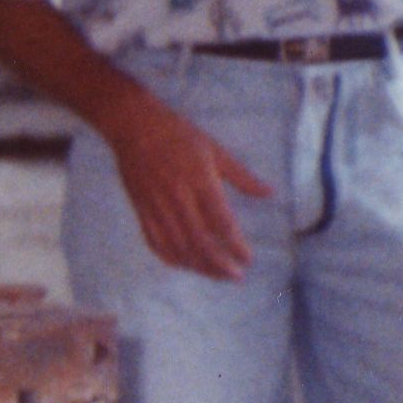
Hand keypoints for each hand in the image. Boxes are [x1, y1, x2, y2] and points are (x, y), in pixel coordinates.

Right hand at [106, 85, 267, 280]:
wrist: (133, 126)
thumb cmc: (178, 135)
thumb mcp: (215, 150)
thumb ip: (241, 176)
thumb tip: (269, 193)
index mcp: (200, 182)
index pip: (221, 223)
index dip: (235, 246)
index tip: (247, 259)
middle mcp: (178, 198)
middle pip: (199, 242)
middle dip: (218, 264)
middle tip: (235, 276)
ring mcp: (156, 206)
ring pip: (177, 246)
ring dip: (197, 265)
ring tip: (215, 275)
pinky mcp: (141, 208)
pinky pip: (154, 240)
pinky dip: (169, 257)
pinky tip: (183, 264)